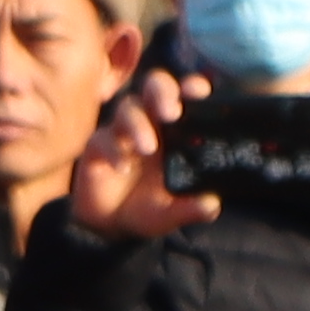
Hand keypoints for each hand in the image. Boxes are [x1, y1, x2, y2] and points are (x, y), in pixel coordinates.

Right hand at [56, 61, 221, 244]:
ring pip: (128, 108)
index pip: (186, 96)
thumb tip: (212, 205)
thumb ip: (192, 207)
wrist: (111, 224)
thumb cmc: (148, 207)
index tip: (198, 92)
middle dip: (163, 92)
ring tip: (148, 148)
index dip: (192, 88)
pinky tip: (120, 167)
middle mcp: (150, 122)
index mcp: (176, 129)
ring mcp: (122, 132)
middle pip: (155, 86)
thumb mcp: (174, 211)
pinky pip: (102, 138)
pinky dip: (112, 150)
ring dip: (137, 124)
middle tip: (171, 113)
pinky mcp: (97, 146)